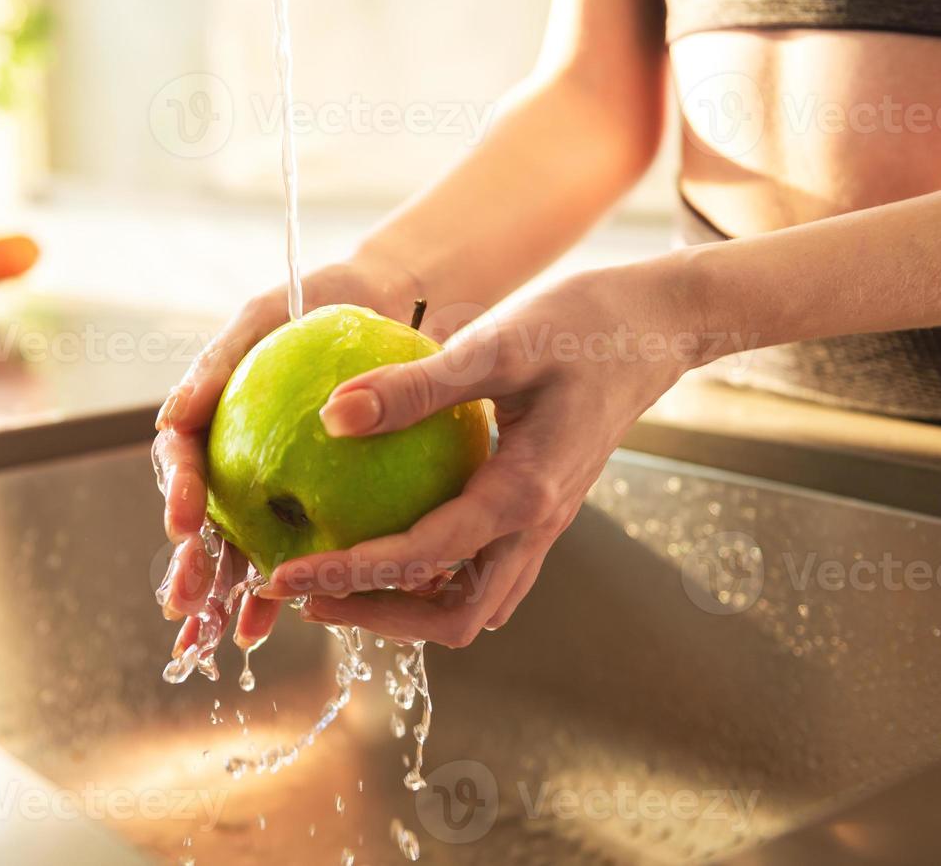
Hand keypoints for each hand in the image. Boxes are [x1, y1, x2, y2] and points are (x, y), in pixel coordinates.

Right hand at [152, 257, 419, 657]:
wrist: (383, 309)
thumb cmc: (313, 303)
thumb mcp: (263, 316)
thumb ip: (215, 365)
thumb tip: (169, 419)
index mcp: (210, 422)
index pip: (184, 461)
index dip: (181, 493)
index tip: (187, 521)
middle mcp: (233, 462)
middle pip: (203, 523)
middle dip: (191, 570)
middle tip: (187, 602)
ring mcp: (271, 488)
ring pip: (243, 550)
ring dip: (229, 596)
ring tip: (229, 635)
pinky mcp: (316, 505)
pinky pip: (301, 550)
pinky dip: (292, 586)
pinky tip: (291, 620)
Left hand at [257, 261, 705, 646]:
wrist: (655, 328)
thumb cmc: (580, 324)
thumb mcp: (495, 344)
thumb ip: (415, 385)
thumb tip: (331, 416)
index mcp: (524, 494)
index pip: (422, 559)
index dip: (348, 574)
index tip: (285, 575)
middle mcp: (536, 527)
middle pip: (451, 617)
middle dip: (373, 617)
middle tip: (302, 594)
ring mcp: (543, 526)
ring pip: (472, 605)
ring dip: (402, 608)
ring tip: (333, 582)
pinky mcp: (540, 512)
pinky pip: (484, 571)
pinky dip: (432, 579)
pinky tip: (386, 545)